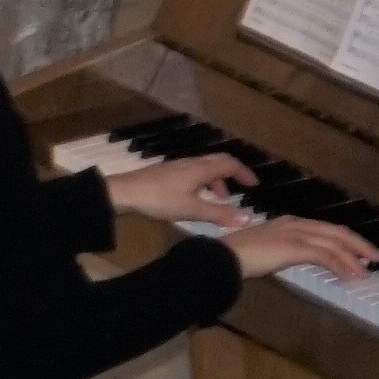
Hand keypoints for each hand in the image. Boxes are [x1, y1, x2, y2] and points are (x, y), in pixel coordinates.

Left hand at [103, 153, 251, 230]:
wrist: (124, 192)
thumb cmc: (160, 199)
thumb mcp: (192, 209)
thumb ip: (219, 214)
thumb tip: (247, 218)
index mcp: (202, 168)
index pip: (231, 165)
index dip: (245, 174)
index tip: (255, 185)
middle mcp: (193, 162)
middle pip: (219, 161)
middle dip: (233, 173)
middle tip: (240, 187)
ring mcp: (178, 165)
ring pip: (205, 167)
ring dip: (216, 179)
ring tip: (217, 198)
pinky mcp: (167, 172)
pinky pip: (193, 171)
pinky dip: (203, 181)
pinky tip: (194, 196)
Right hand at [223, 215, 378, 285]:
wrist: (222, 259)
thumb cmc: (236, 258)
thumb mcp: (265, 251)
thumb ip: (283, 251)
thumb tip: (295, 260)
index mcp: (290, 222)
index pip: (325, 229)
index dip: (345, 239)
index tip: (359, 250)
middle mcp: (296, 224)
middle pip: (337, 232)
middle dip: (358, 245)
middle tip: (375, 257)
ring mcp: (296, 234)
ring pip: (334, 244)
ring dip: (353, 258)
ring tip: (366, 271)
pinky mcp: (294, 247)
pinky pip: (325, 255)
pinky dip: (340, 265)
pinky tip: (349, 276)